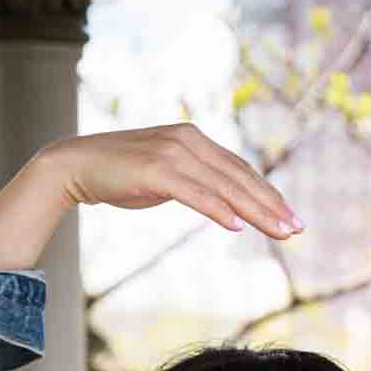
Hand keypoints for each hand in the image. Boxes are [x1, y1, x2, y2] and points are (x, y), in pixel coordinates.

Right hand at [40, 124, 300, 237]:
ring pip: (224, 186)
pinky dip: (218, 209)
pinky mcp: (156, 170)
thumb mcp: (165, 176)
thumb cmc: (120, 174)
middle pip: (239, 177)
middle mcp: (187, 140)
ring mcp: (172, 153)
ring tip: (279, 231)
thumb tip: (220, 201)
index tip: (289, 216)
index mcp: (193, 139)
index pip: (239, 169)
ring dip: (255, 211)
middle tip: (296, 229)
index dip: (267, 194)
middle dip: (271, 205)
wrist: (74, 166)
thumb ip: (194, 182)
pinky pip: (195, 193)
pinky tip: (238, 226)